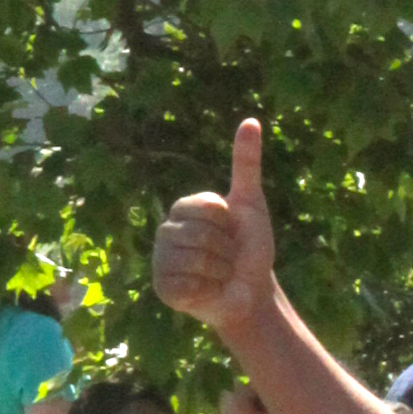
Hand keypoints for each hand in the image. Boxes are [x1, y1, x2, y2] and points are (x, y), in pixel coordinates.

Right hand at [154, 118, 277, 350]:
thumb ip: (246, 164)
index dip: (230, 224)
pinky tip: (207, 292)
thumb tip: (251, 121)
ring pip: (194, 262)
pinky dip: (206, 292)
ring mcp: (161, 260)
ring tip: (219, 275)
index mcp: (184, 208)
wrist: (251, 291)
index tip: (232, 233)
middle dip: (226, 251)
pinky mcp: (163, 288)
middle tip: (228, 258)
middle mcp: (166, 231)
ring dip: (219, 272)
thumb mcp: (251, 205)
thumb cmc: (249, 248)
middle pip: (201, 235)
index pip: (210, 208)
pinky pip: (186, 286)